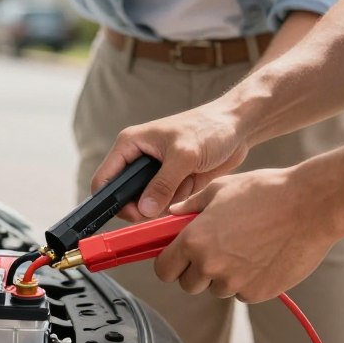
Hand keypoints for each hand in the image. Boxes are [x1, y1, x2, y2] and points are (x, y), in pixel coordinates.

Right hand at [91, 102, 248, 220]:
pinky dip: (179, 200)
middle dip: (143, 206)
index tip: (132, 215)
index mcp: (130, 144)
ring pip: (146, 203)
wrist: (238, 127)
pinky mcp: (171, 181)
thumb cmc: (210, 128)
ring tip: (185, 181)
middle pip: (125, 196)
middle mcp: (138, 158)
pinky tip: (193, 183)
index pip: (105, 179)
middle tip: (164, 203)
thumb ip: (163, 184)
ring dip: (165, 202)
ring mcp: (155, 172)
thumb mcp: (184, 155)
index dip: (111, 201)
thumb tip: (144, 210)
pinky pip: (165, 203)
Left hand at [153, 167, 341, 302]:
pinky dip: (247, 281)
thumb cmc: (266, 192)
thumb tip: (174, 212)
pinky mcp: (258, 292)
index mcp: (195, 240)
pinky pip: (243, 292)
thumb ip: (192, 205)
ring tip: (244, 248)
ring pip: (217, 289)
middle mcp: (211, 266)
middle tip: (213, 250)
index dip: (169, 263)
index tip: (177, 258)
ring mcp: (235, 282)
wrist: (311, 206)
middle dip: (195, 271)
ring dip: (223, 276)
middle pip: (188, 284)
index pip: (164, 270)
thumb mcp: (221, 189)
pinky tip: (261, 256)